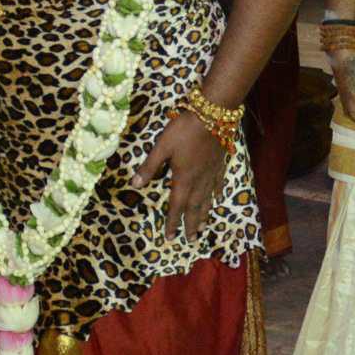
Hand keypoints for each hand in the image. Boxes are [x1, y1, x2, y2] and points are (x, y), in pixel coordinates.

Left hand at [133, 109, 227, 239]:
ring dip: (204, 216)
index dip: (172, 222)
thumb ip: (150, 166)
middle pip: (194, 208)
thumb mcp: (162, 146)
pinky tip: (216, 199)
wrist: (213, 114)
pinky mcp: (219, 164)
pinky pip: (218, 185)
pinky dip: (215, 195)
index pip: (176, 206)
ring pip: (207, 200)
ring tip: (203, 229)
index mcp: (183, 179)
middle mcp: (198, 181)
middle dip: (190, 225)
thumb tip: (134, 185)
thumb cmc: (184, 129)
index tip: (170, 237)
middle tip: (191, 240)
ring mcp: (211, 173)